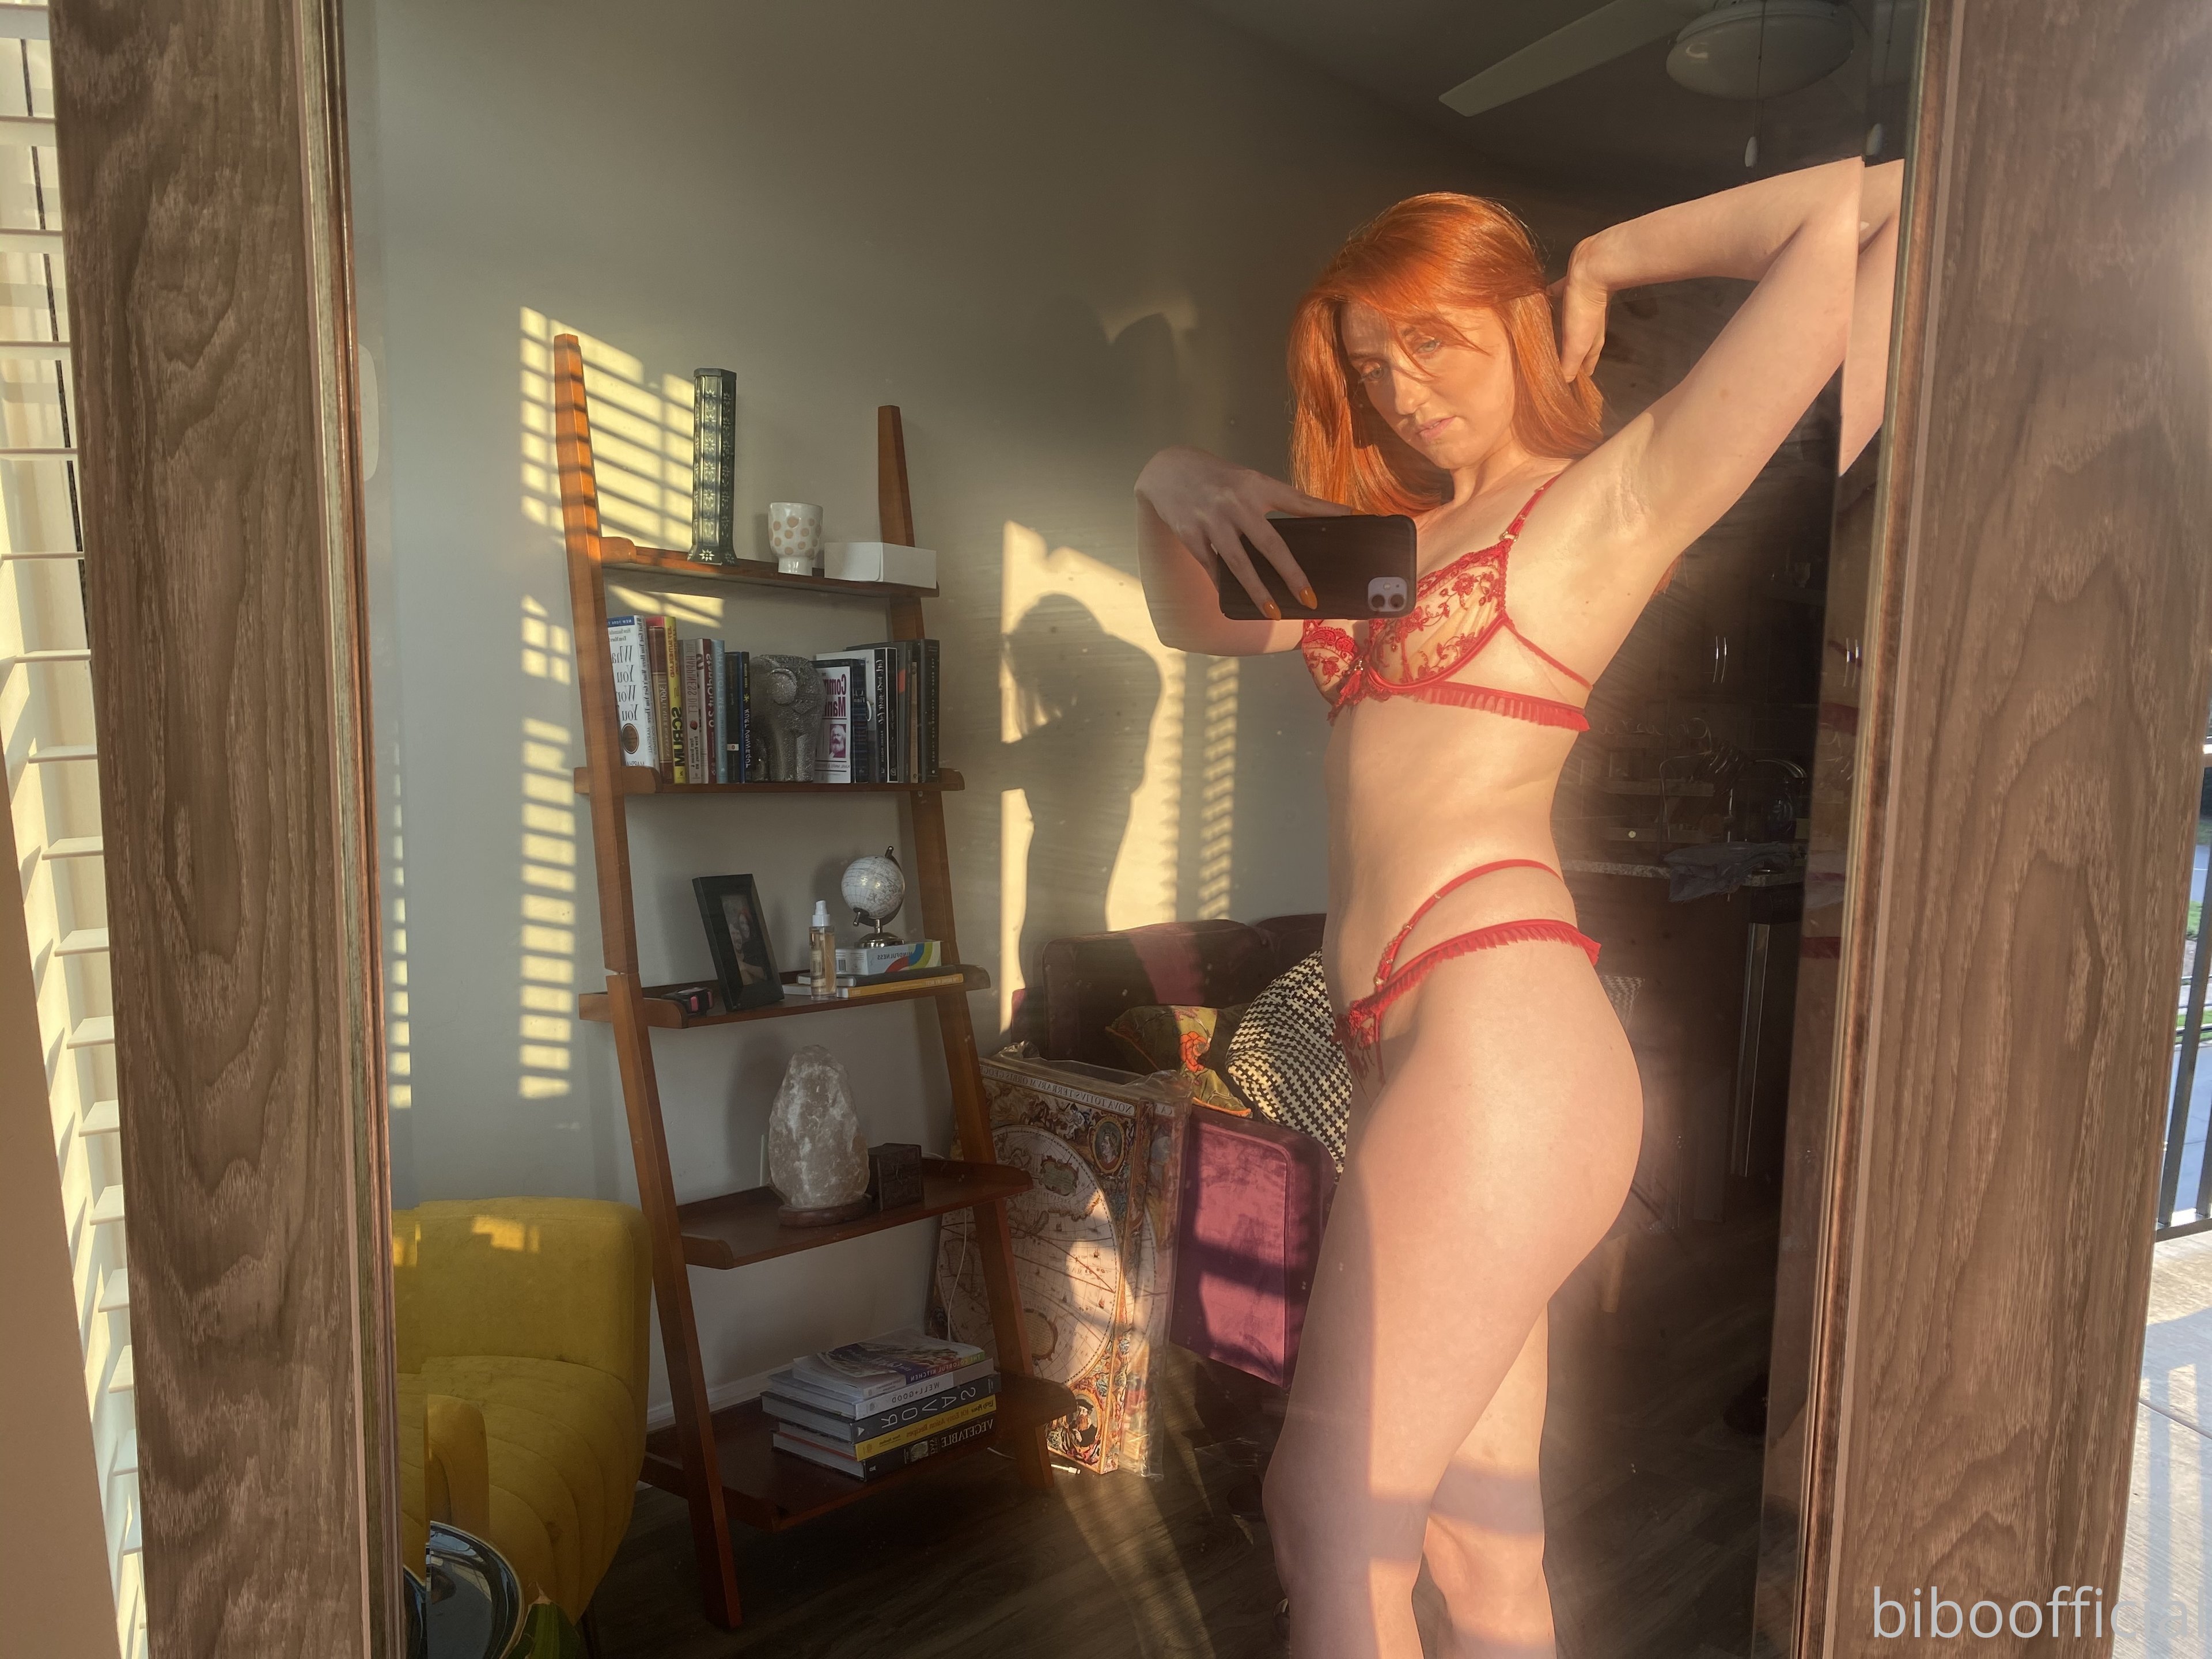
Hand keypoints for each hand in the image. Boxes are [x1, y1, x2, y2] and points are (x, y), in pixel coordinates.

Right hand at [1136, 446, 1345, 618]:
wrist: (1169, 469)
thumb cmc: (1217, 478)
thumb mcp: (1249, 480)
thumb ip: (1279, 499)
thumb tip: (1319, 516)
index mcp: (1255, 486)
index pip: (1296, 500)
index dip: (1323, 510)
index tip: (1349, 519)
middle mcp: (1235, 503)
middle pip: (1269, 543)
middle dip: (1290, 574)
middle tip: (1308, 598)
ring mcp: (1211, 520)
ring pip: (1238, 562)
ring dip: (1257, 590)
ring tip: (1273, 611)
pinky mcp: (1190, 535)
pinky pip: (1211, 566)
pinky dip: (1222, 584)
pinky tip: (1233, 599)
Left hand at [1551, 239, 1609, 382]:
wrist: (1593, 270)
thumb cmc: (1585, 311)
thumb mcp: (1576, 345)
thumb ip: (1569, 364)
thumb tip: (1563, 384)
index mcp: (1590, 343)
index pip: (1585, 367)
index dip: (1576, 378)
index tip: (1563, 388)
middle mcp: (1588, 328)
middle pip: (1577, 347)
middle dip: (1565, 357)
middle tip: (1547, 365)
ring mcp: (1580, 308)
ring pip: (1568, 325)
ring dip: (1557, 333)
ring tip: (1541, 340)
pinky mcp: (1571, 289)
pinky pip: (1558, 298)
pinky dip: (1550, 302)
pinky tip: (1538, 304)